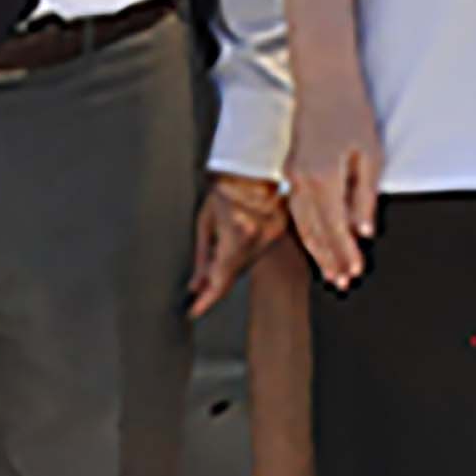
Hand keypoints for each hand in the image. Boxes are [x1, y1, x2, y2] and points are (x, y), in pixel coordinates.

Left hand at [188, 172, 287, 318]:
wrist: (252, 164)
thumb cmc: (224, 186)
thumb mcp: (205, 221)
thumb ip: (202, 258)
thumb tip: (196, 286)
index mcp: (237, 234)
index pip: (222, 278)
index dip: (207, 300)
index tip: (195, 311)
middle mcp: (259, 236)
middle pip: (234, 272)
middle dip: (216, 278)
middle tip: (200, 281)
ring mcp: (273, 233)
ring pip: (246, 263)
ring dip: (230, 264)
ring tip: (220, 245)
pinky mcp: (280, 229)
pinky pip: (258, 251)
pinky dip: (244, 253)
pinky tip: (235, 241)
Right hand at [284, 79, 385, 288]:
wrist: (324, 83)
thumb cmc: (351, 112)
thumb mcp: (370, 155)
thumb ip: (365, 198)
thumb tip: (364, 232)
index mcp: (323, 178)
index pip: (335, 228)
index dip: (345, 253)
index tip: (355, 272)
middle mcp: (301, 181)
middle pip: (315, 232)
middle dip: (330, 259)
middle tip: (342, 282)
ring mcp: (292, 176)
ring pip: (302, 224)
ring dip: (317, 250)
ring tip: (330, 271)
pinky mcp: (290, 171)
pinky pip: (297, 211)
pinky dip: (307, 231)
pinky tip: (316, 242)